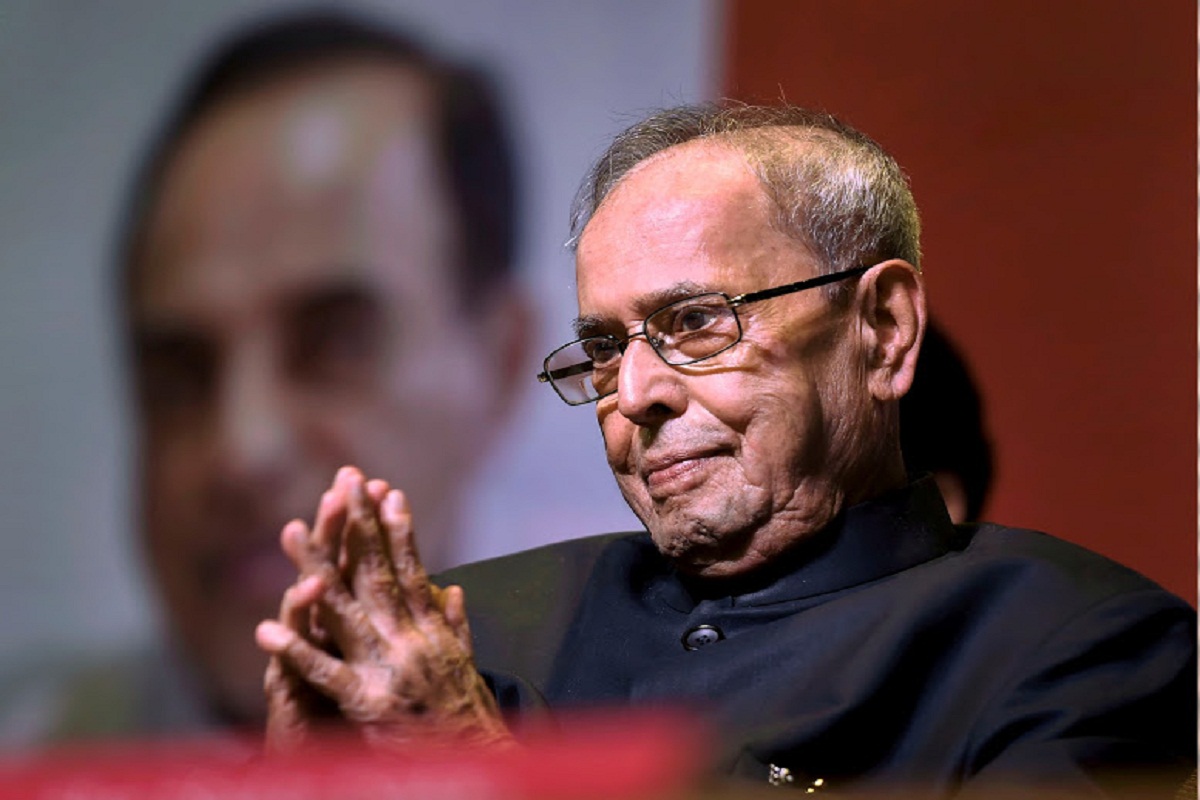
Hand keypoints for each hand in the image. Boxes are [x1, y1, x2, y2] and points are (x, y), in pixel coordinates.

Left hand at [256, 468, 512, 751]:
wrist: (476, 762)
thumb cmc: (468, 718)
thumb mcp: (466, 665)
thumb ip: (455, 627)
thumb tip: (453, 588)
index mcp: (431, 630)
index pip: (412, 568)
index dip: (398, 528)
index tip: (386, 489)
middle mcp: (411, 638)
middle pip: (376, 573)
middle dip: (357, 525)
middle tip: (341, 482)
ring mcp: (388, 667)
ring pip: (344, 609)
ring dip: (314, 567)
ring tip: (291, 530)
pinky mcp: (367, 702)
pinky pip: (324, 672)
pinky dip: (296, 650)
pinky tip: (266, 630)